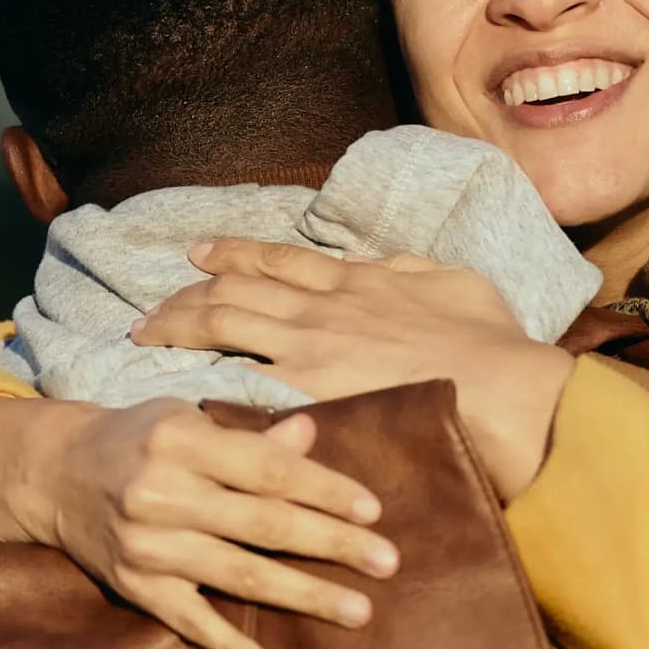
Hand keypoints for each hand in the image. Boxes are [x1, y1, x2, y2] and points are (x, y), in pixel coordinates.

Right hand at [0, 396, 396, 648]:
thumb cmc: (139, 440)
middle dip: (332, 544)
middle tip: (388, 563)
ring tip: (358, 612)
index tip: (374, 511)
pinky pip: (189, 621)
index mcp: (182, 441)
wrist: (54, 474)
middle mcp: (163, 493)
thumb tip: (312, 433)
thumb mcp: (188, 422)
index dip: (325, 490)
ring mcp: (148, 545)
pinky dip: (226, 647)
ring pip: (239, 575)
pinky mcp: (135, 585)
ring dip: (303, 595)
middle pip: (264, 524)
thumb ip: (251, 438)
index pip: (269, 469)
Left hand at [132, 240, 578, 501]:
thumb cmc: (491, 341)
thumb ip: (408, 271)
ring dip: (177, 328)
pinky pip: (238, 379)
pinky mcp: (309, 394)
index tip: (197, 254)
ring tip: (145, 338)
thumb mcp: (454, 282)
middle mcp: (321, 309)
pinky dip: (201, 377)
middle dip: (184, 299)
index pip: (277, 261)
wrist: (503, 388)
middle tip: (151, 314)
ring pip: (223, 325)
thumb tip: (380, 265)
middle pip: (233, 291)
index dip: (232, 254)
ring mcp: (310, 350)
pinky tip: (172, 384)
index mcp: (356, 281)